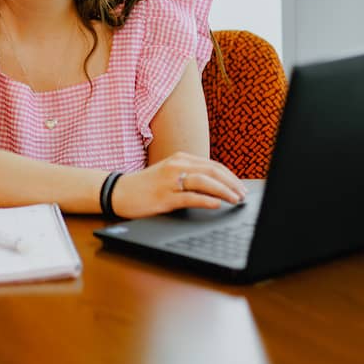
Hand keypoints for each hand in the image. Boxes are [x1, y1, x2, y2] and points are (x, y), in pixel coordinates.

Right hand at [109, 152, 247, 218]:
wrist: (119, 191)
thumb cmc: (146, 185)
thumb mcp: (170, 173)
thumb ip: (190, 175)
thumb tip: (216, 186)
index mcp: (180, 158)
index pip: (213, 166)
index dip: (230, 177)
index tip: (241, 187)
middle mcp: (177, 165)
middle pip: (212, 172)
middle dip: (232, 184)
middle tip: (243, 195)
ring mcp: (170, 180)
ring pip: (204, 182)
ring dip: (224, 191)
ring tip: (236, 200)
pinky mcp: (164, 196)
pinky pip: (189, 196)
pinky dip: (206, 199)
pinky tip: (216, 204)